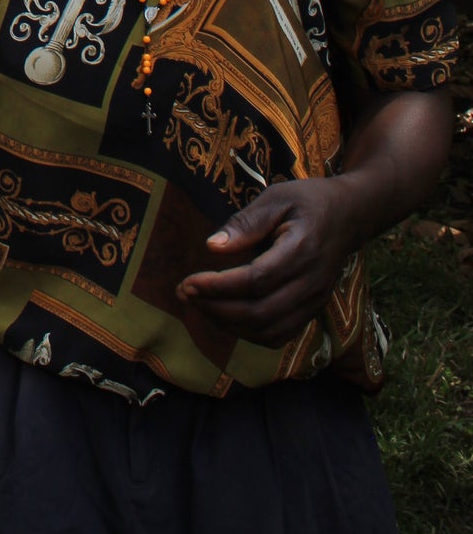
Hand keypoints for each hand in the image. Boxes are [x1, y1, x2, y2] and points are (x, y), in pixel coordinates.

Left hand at [176, 179, 357, 346]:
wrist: (350, 216)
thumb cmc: (308, 201)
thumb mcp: (276, 198)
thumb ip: (245, 223)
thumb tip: (211, 247)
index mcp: (302, 250)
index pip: (256, 280)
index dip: (218, 286)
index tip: (187, 282)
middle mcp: (311, 283)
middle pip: (260, 313)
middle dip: (216, 309)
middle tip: (184, 293)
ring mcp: (315, 302)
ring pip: (269, 331)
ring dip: (228, 324)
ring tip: (199, 304)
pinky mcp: (312, 311)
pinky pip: (280, 335)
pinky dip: (249, 333)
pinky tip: (225, 314)